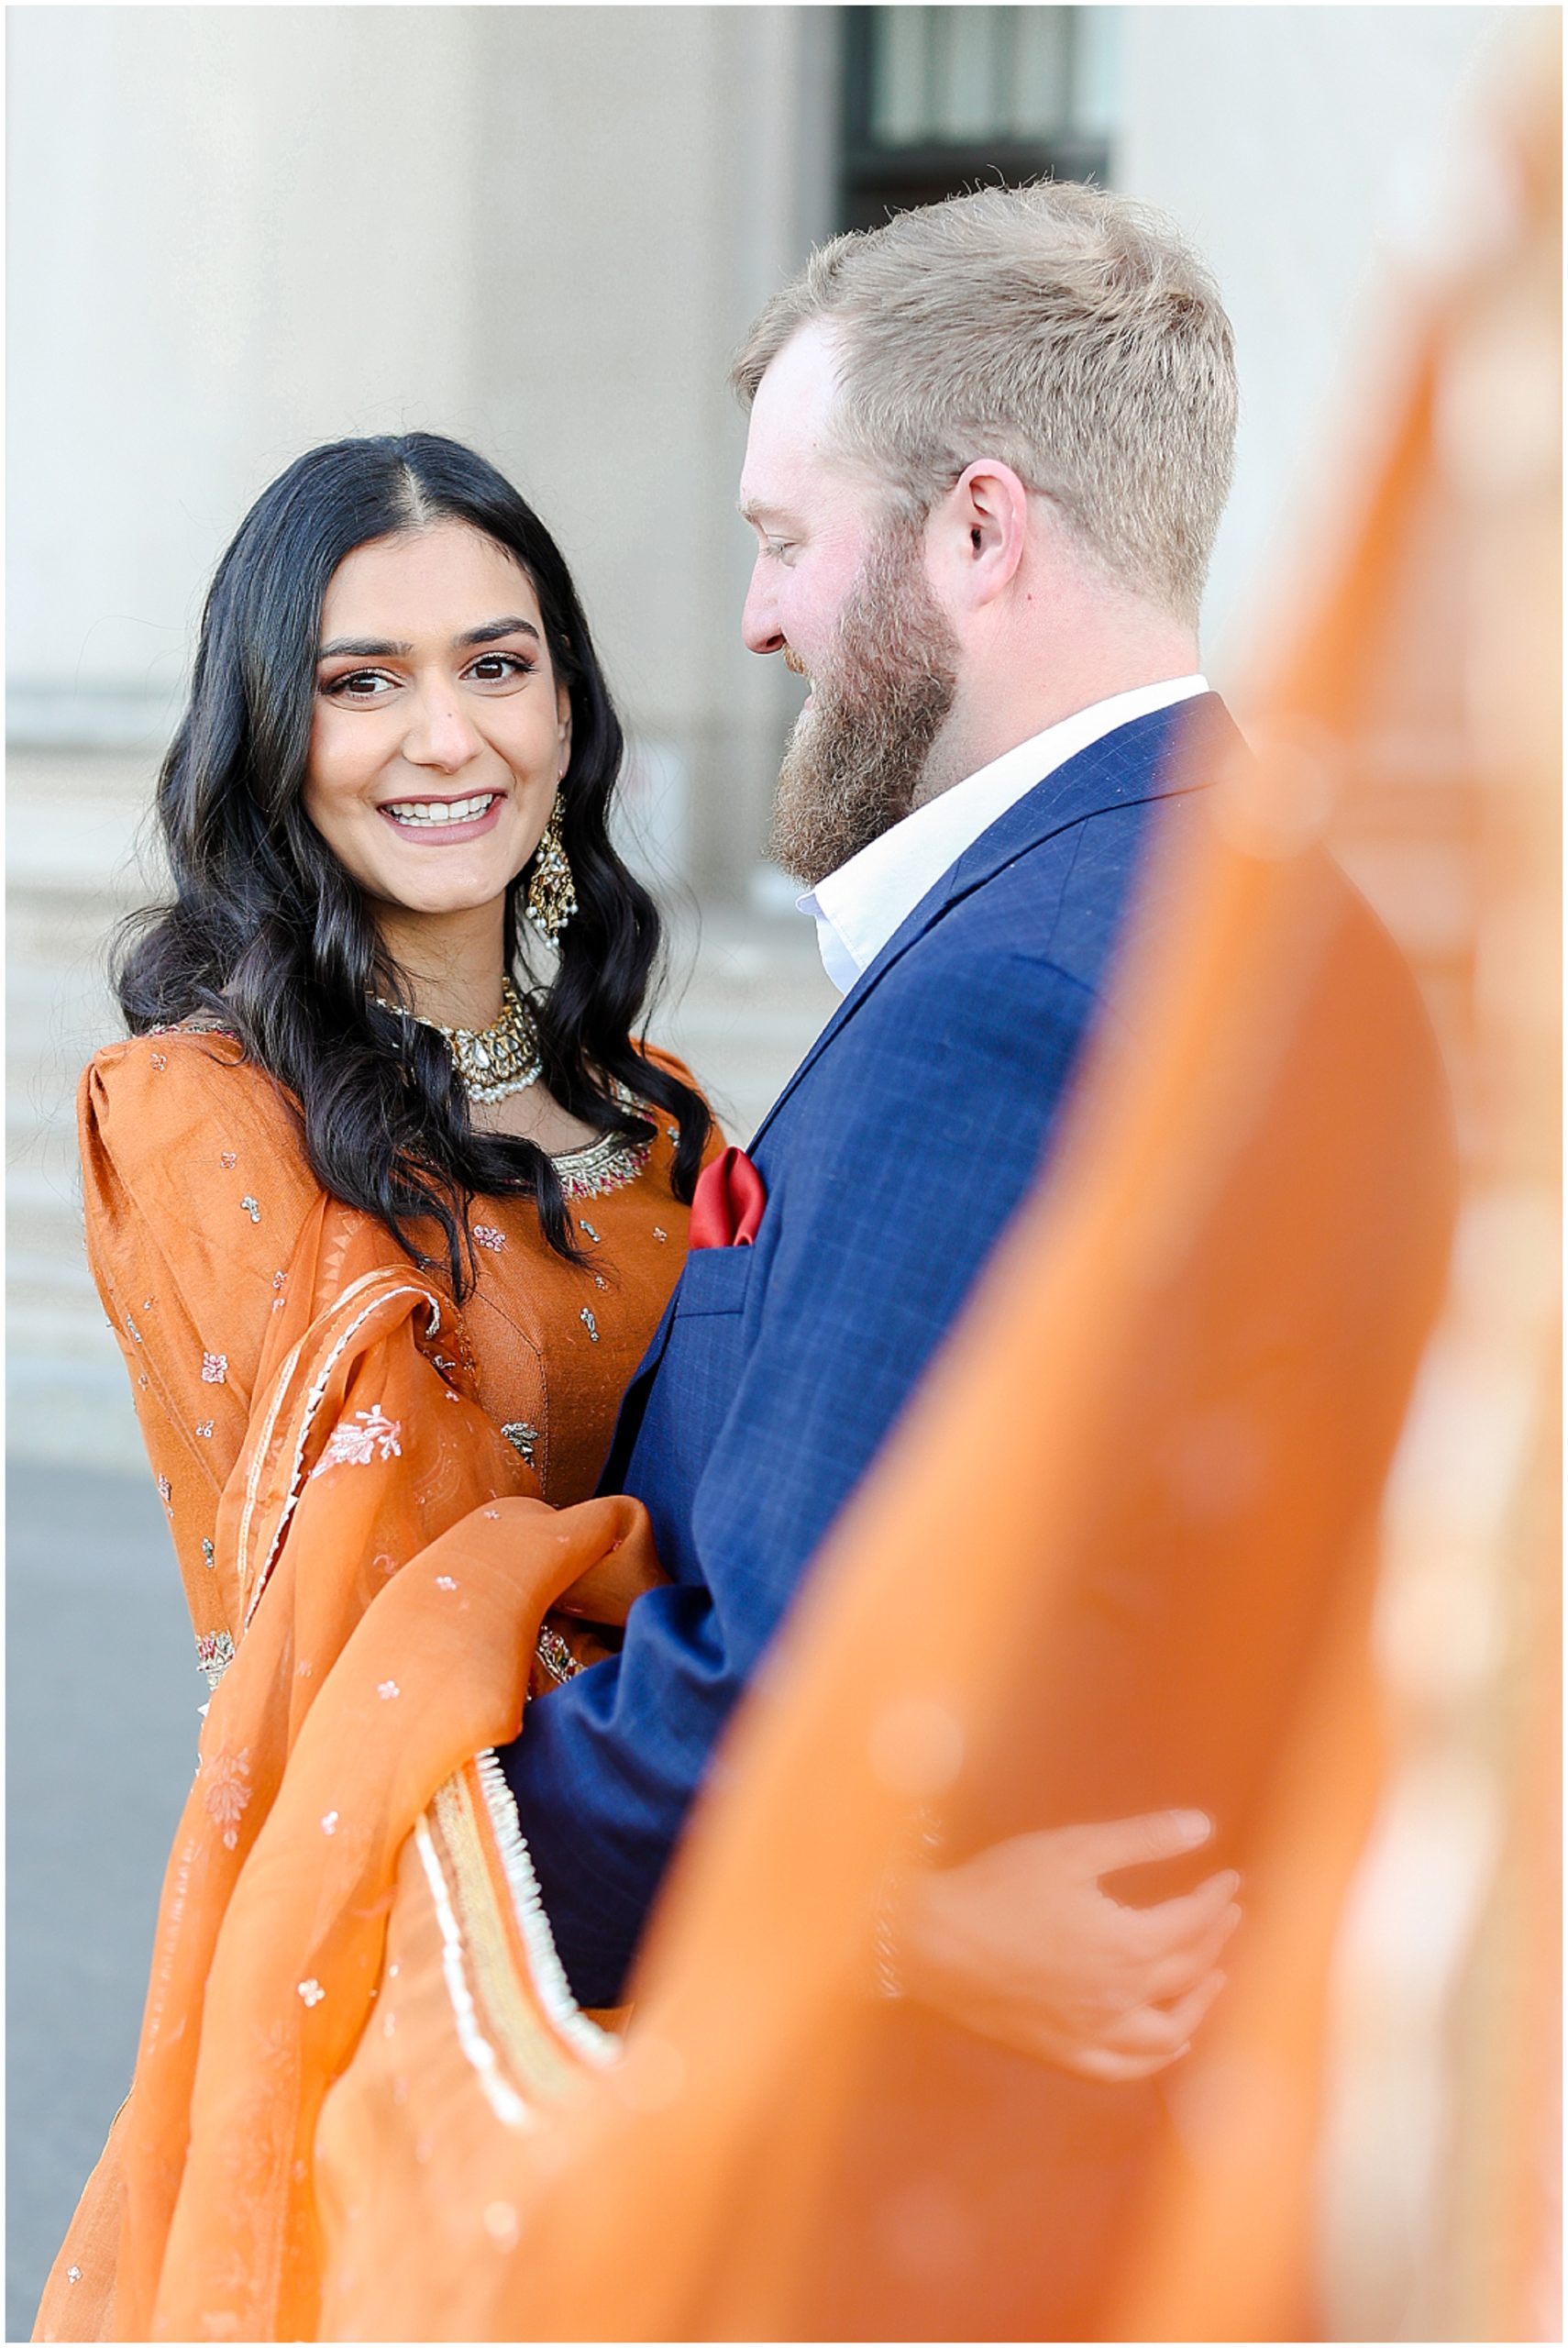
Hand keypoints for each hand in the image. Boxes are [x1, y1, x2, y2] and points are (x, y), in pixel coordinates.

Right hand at [894, 1809, 1240, 2080]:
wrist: (933, 1943)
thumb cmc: (1000, 1888)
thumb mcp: (1072, 1848)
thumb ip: (1142, 1839)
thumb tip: (1203, 1826)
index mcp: (1128, 1947)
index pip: (1192, 1924)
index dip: (1216, 1899)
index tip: (1230, 1880)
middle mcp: (1121, 2000)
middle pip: (1188, 1974)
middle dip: (1215, 1941)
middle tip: (1228, 1915)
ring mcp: (1093, 2034)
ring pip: (1168, 2034)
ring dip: (1200, 2005)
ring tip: (1213, 1977)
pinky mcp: (1064, 2054)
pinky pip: (1125, 2070)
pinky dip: (1157, 2058)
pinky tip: (1169, 2042)